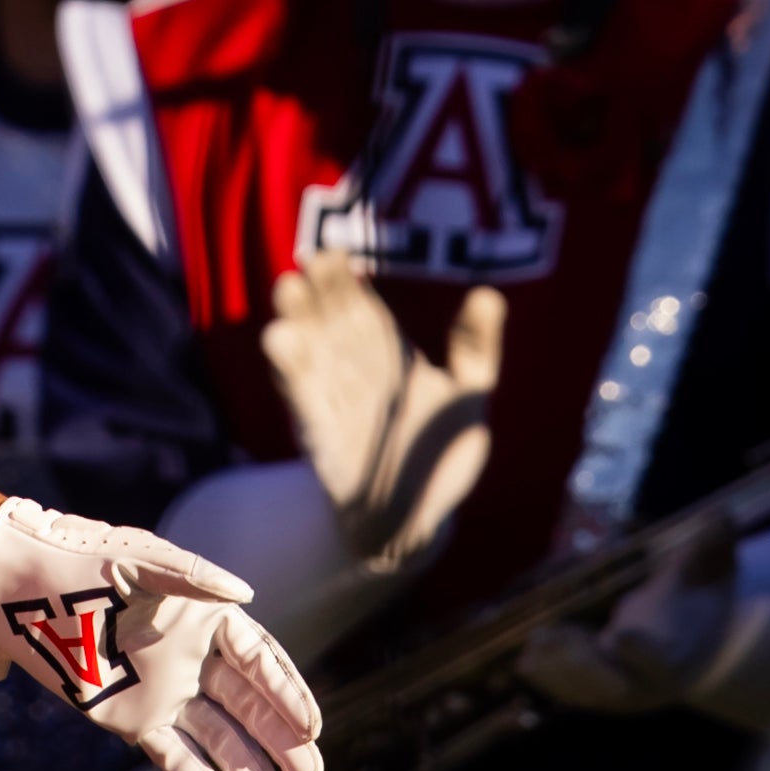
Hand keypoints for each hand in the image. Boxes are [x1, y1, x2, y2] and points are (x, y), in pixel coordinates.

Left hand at [0, 496, 324, 770]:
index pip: (259, 660)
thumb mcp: (134, 559)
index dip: (287, 693)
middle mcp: (192, 659)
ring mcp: (163, 693)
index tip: (311, 728)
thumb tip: (247, 593)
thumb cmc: (75, 562)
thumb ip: (190, 576)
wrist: (15, 590)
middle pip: (249, 707)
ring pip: (218, 741)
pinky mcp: (130, 720)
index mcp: (203, 617)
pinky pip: (175, 759)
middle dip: (281, 743)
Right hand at [261, 254, 504, 572]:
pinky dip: (292, 371)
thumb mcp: (469, 395)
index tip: (332, 254)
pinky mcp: (323, 437)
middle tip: (308, 264)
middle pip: (328, 324)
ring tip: (287, 289)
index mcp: (382, 356)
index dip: (342, 282)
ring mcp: (333, 402)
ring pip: (309, 353)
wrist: (415, 516)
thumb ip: (475, 347)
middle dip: (317, 294)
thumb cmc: (439, 450)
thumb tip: (489, 294)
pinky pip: (304, 399)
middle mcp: (350, 371)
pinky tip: (280, 341)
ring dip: (296, 321)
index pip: (357, 309)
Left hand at [521, 515, 739, 714]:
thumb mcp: (709, 572)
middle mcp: (652, 681)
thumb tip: (718, 515)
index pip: (663, 654)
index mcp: (680, 653)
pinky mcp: (601, 692)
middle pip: (616, 681)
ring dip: (558, 670)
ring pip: (588, 691)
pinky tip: (522, 662)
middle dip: (583, 662)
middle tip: (549, 635)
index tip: (622, 634)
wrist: (695, 638)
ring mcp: (625, 691)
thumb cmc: (697, 597)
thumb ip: (709, 548)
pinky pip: (573, 692)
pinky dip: (549, 680)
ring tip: (531, 645)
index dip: (643, 648)